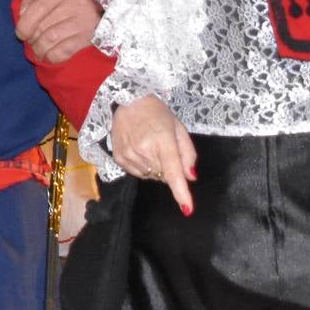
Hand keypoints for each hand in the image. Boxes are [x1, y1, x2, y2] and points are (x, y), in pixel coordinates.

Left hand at [14, 0, 100, 63]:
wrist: (110, 4)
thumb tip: (22, 13)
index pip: (37, 7)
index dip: (24, 23)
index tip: (20, 33)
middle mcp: (77, 2)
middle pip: (42, 25)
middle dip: (31, 37)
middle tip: (30, 41)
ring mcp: (85, 21)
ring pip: (50, 40)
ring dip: (38, 48)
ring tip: (37, 49)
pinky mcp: (90, 38)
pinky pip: (62, 52)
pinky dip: (51, 56)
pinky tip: (48, 55)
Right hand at [109, 95, 196, 214]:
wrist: (128, 100)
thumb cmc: (157, 113)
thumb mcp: (178, 128)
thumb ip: (187, 153)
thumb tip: (190, 177)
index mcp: (162, 141)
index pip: (173, 172)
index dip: (181, 192)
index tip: (187, 209)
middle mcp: (144, 150)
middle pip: (163, 176)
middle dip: (168, 168)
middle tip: (164, 148)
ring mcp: (129, 155)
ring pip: (151, 176)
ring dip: (155, 167)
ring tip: (150, 146)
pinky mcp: (119, 158)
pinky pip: (137, 173)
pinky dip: (143, 167)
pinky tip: (140, 150)